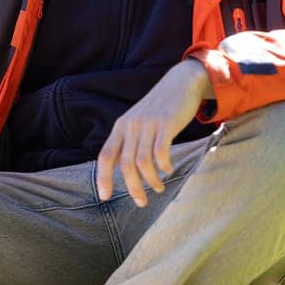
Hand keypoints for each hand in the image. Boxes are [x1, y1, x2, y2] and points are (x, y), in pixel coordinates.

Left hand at [95, 59, 214, 204]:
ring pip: (143, 161)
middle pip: (125, 165)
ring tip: (159, 188)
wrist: (181, 82)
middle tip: (141, 202)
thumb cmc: (160, 108)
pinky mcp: (166, 123)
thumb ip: (128, 141)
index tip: (105, 197)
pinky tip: (168, 170)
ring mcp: (148, 124)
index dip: (103, 178)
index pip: (105, 156)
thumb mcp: (138, 121)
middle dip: (133, 187)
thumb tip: (117, 168)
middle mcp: (131, 126)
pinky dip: (164, 165)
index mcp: (121, 127)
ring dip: (150, 180)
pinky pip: (161, 151)